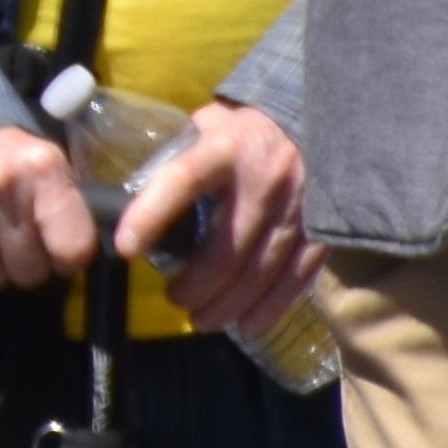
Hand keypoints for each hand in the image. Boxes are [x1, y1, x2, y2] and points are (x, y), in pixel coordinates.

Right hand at [0, 123, 99, 292]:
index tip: (58, 247)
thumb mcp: (53, 170)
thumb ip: (72, 209)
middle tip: (17, 236)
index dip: (67, 257)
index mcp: (42, 168)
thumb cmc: (13, 164)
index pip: (72, 250)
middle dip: (26, 263)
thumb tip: (100, 256)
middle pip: (28, 272)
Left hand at [114, 102, 323, 337]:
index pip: (182, 180)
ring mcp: (296, 212)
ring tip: (201, 318)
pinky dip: (267, 309)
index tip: (126, 248)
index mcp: (226, 148)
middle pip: (224, 251)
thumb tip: (137, 188)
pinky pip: (293, 282)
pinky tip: (246, 324)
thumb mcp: (212, 123)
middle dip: (194, 287)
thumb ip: (180, 151)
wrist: (321, 123)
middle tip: (175, 298)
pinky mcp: (321, 235)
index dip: (151, 215)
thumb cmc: (250, 129)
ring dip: (224, 306)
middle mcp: (263, 182)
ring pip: (257, 276)